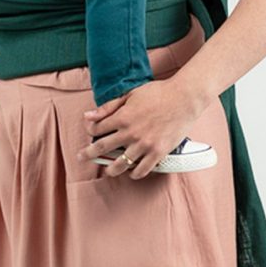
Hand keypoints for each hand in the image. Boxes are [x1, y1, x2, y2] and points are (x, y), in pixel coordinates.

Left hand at [77, 78, 201, 179]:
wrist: (184, 98)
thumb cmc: (158, 93)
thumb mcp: (131, 94)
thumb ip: (108, 107)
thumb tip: (88, 116)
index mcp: (122, 117)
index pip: (98, 129)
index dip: (90, 130)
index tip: (89, 132)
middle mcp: (130, 133)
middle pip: (102, 148)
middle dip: (89, 153)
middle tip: (81, 157)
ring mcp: (144, 145)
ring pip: (120, 164)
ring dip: (111, 169)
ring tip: (108, 171)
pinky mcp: (158, 153)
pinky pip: (142, 170)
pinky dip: (134, 173)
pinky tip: (131, 172)